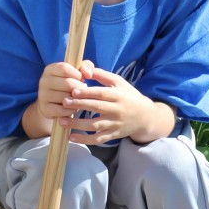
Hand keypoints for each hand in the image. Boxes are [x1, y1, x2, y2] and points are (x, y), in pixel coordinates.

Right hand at [22, 61, 86, 138]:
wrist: (53, 105)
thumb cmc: (69, 85)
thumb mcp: (77, 73)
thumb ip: (86, 67)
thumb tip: (89, 74)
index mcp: (50, 69)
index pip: (65, 68)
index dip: (77, 74)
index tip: (82, 79)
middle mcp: (44, 81)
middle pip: (67, 83)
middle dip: (80, 88)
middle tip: (83, 91)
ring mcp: (43, 95)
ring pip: (66, 97)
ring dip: (76, 100)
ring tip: (77, 98)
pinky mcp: (45, 109)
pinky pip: (64, 110)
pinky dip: (72, 110)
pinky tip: (73, 108)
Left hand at [60, 62, 174, 144]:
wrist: (145, 117)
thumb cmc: (129, 97)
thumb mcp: (119, 83)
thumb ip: (103, 75)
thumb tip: (85, 69)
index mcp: (118, 96)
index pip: (101, 93)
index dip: (87, 92)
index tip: (73, 90)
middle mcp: (117, 111)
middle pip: (96, 108)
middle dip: (79, 105)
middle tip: (64, 102)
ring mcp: (115, 124)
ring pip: (95, 125)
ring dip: (78, 124)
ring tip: (62, 121)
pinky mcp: (113, 135)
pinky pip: (98, 139)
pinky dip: (85, 140)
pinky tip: (71, 137)